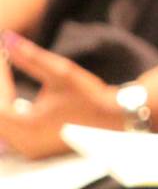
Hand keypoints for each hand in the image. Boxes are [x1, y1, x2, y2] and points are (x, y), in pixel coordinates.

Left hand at [0, 32, 121, 158]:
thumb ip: (31, 57)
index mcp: (25, 128)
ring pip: (3, 123)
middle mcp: (22, 144)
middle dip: (0, 89)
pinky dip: (10, 112)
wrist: (114, 118)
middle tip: (5, 66)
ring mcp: (27, 149)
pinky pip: (11, 130)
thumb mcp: (61, 72)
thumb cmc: (89, 96)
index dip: (0, 79)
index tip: (3, 56)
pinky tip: (15, 97)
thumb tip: (8, 38)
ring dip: (3, 100)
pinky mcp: (34, 149)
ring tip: (8, 78)